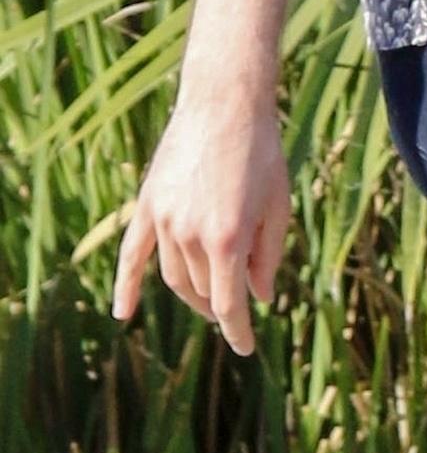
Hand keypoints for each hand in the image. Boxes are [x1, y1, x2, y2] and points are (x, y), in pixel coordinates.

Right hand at [112, 88, 291, 354]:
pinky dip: (126, 285)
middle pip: (201, 291)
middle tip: (234, 309)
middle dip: (219, 307)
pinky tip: (123, 313)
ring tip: (207, 300)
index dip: (238, 330)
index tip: (246, 348)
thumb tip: (259, 298)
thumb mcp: (278, 207)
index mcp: (228, 239)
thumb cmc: (262, 153)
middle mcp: (190, 235)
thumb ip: (268, 257)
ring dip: (191, 294)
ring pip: (172, 276)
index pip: (230, 304)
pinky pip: (131, 253)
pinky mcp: (148, 205)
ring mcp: (164, 221)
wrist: (225, 103)